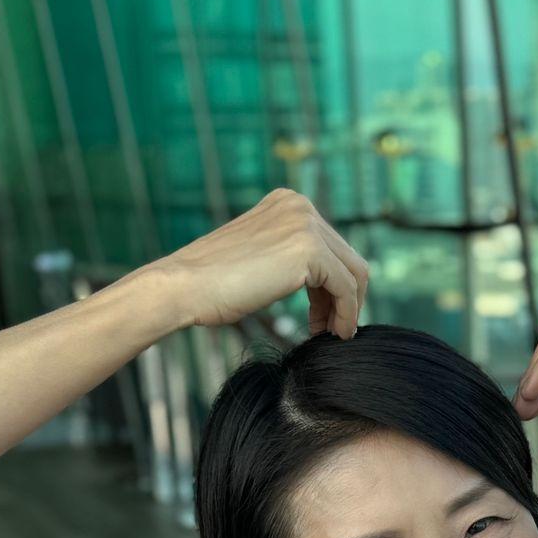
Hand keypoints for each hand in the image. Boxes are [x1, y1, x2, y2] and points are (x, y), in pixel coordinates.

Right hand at [143, 188, 368, 339]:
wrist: (184, 286)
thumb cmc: (212, 282)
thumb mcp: (259, 257)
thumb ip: (288, 256)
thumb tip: (321, 279)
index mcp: (286, 202)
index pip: (331, 245)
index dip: (334, 285)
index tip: (323, 315)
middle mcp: (299, 204)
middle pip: (347, 257)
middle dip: (344, 297)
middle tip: (330, 329)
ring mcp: (305, 223)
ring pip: (353, 272)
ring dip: (348, 308)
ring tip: (332, 334)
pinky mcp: (309, 249)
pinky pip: (346, 287)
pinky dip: (346, 314)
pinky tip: (334, 333)